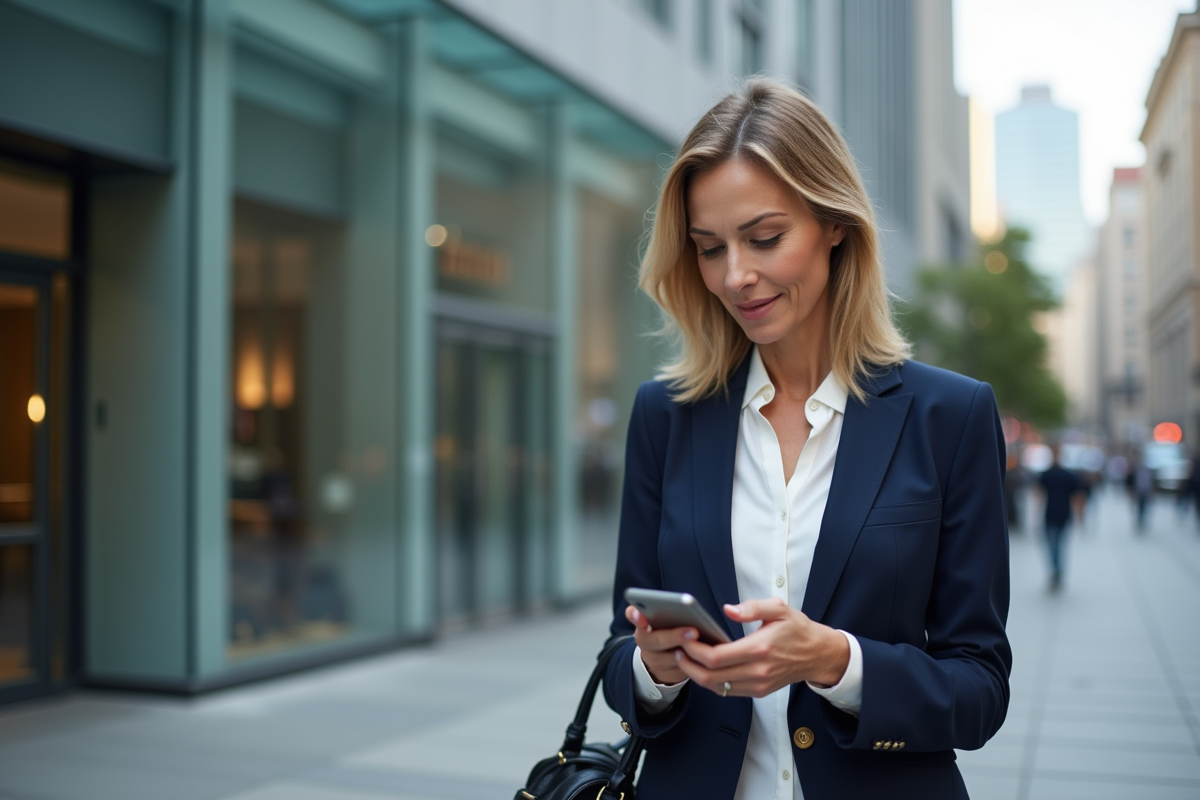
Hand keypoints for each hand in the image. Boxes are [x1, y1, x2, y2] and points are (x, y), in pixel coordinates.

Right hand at [625, 604, 696, 684]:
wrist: (661, 661)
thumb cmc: (665, 632)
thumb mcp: (658, 621)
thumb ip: (660, 610)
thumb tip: (681, 604)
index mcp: (642, 627)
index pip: (634, 617)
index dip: (635, 617)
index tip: (638, 613)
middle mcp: (646, 644)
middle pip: (657, 641)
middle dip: (675, 636)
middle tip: (693, 631)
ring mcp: (656, 662)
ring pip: (673, 658)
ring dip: (688, 652)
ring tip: (702, 644)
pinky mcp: (670, 675)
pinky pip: (684, 670)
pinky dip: (695, 663)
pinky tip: (708, 655)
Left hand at [673, 598, 849, 697]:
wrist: (817, 654)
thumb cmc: (797, 629)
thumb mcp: (778, 608)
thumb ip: (752, 607)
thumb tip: (729, 610)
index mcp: (759, 649)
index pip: (716, 657)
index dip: (694, 651)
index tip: (684, 638)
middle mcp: (757, 671)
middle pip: (711, 677)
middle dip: (688, 664)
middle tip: (677, 650)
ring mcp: (757, 684)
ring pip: (717, 687)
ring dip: (696, 674)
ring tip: (685, 658)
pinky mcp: (758, 691)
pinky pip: (727, 690)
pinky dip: (711, 681)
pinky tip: (703, 667)